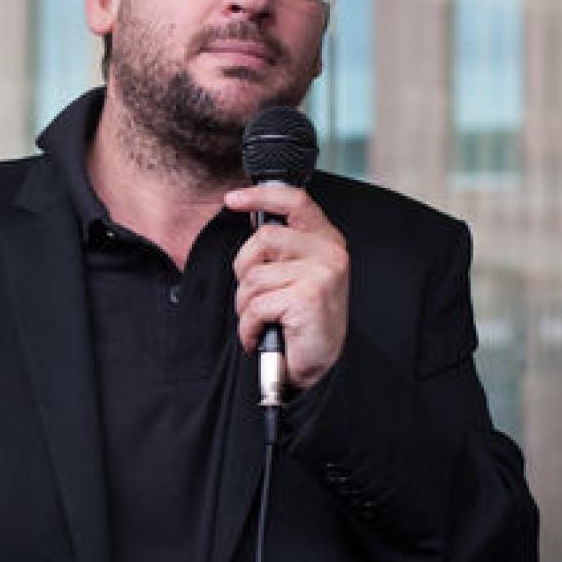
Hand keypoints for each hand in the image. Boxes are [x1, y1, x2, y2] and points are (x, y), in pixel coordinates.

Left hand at [224, 184, 348, 390]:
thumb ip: (281, 248)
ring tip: (263, 320)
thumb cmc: (304, 321)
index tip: (232, 199)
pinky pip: (256, 305)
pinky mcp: (308, 298)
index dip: (260, 196)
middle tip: (256, 296)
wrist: (322, 365)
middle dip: (244, 270)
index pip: (295, 202)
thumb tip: (252, 221)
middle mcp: (329, 253)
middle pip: (262, 240)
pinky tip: (263, 335)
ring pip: (254, 276)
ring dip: (246, 304)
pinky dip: (250, 326)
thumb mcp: (296, 274)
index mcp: (326, 240)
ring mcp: (321, 274)